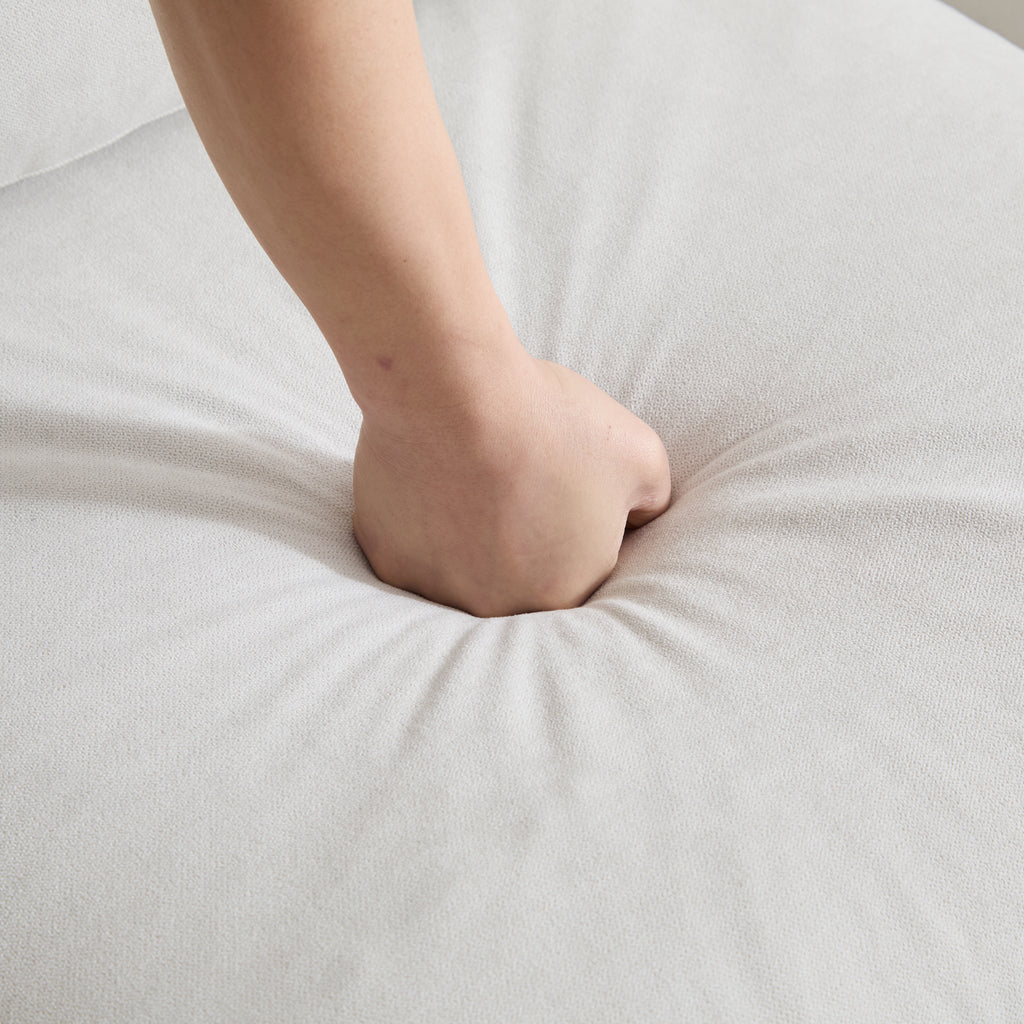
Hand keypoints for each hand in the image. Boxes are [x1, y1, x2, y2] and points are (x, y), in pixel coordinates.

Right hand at [352, 349, 670, 615]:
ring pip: (460, 576)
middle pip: (516, 586)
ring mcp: (437, 592)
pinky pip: (414, 555)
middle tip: (514, 491)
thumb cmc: (550, 424)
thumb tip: (640, 521)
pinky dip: (424, 528)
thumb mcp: (642, 457)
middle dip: (521, 546)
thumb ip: (651, 504)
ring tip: (472, 487)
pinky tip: (432, 487)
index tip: (560, 499)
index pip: (576, 584)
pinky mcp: (388, 564)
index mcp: (563, 597)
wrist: (453, 394)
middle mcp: (498, 611)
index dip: (572, 541)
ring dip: (469, 544)